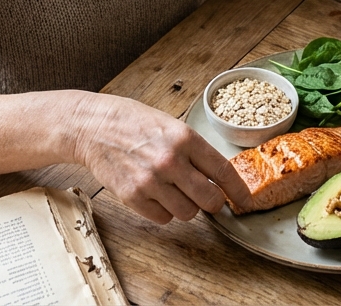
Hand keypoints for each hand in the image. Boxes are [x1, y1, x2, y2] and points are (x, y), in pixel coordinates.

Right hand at [70, 93, 252, 223]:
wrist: (93, 126)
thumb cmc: (133, 123)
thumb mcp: (170, 125)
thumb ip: (194, 150)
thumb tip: (218, 177)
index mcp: (185, 138)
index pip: (223, 171)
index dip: (239, 191)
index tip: (247, 202)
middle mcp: (171, 160)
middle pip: (210, 199)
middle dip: (213, 203)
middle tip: (206, 198)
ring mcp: (152, 181)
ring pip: (188, 213)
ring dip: (185, 206)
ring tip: (171, 189)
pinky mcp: (133, 196)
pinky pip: (163, 219)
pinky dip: (163, 211)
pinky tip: (154, 194)